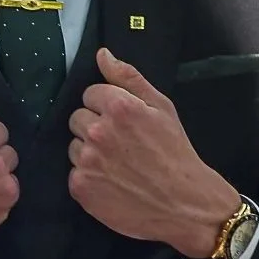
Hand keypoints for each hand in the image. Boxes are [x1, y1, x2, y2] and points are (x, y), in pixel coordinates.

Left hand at [68, 48, 241, 258]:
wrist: (184, 204)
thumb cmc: (175, 153)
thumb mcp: (162, 107)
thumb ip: (128, 77)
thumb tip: (102, 55)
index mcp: (119, 107)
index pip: (90, 93)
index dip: (106, 106)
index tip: (123, 121)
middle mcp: (98, 132)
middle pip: (77, 118)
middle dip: (95, 126)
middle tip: (121, 143)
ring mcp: (87, 161)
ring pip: (74, 145)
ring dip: (90, 152)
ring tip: (118, 164)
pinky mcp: (80, 187)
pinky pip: (74, 172)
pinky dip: (89, 176)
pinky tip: (111, 181)